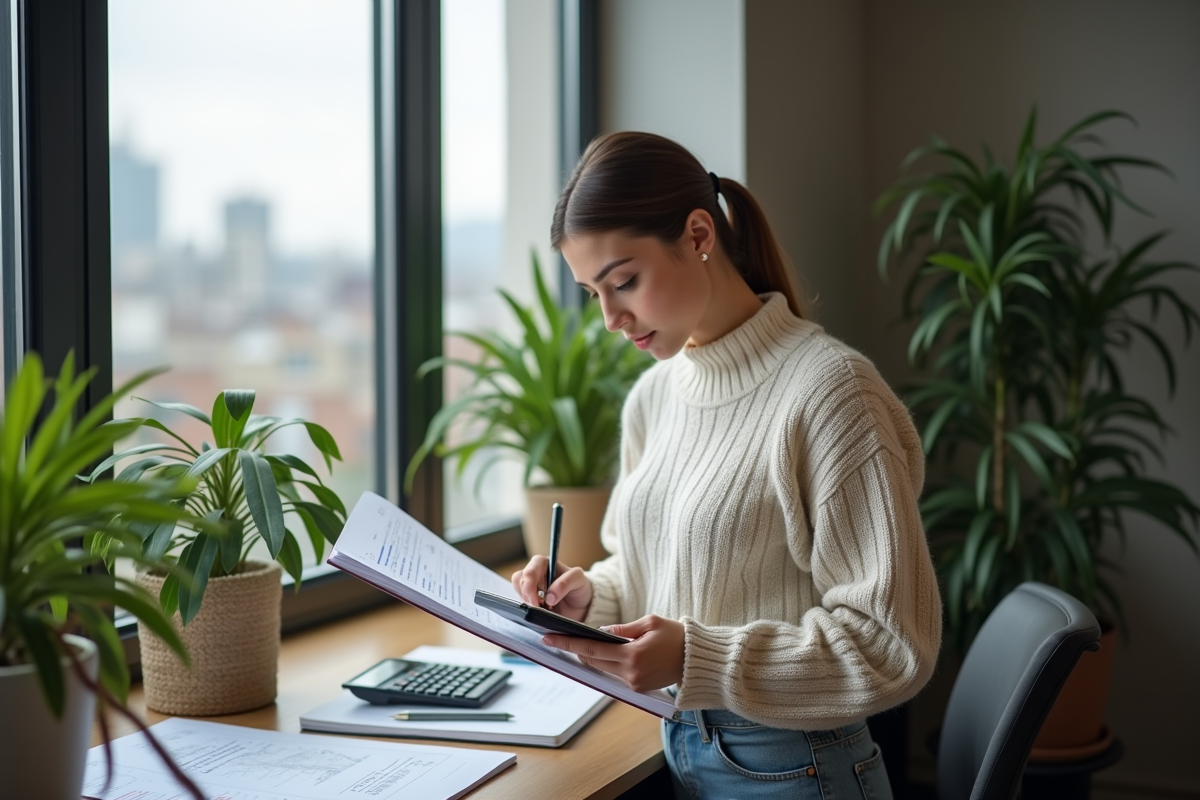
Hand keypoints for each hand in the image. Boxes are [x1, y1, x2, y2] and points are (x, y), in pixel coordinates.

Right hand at [511, 556, 592, 621]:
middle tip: (539, 606)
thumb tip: (549, 597)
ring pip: (518, 590)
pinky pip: (521, 601)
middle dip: (528, 594)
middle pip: (520, 579)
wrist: (581, 606)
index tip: (537, 600)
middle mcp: (535, 573)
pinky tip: (540, 611)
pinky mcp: (530, 599)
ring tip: (542, 607)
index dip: (530, 583)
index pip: (531, 568)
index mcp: (545, 564)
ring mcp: (531, 587)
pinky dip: (527, 608)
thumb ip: (565, 583)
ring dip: (527, 601)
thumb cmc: (579, 587)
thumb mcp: (578, 580)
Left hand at [542, 615, 684, 692]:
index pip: (592, 649)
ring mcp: (633, 684)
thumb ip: (622, 629)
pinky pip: (614, 674)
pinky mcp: (638, 689)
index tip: (549, 638)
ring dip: (591, 656)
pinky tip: (603, 653)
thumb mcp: (649, 623)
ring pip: (602, 668)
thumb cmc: (676, 637)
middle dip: (575, 650)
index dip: (568, 644)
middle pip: (592, 661)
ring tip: (579, 642)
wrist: (697, 661)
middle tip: (558, 637)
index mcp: (633, 655)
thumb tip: (600, 631)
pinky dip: (607, 663)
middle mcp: (630, 673)